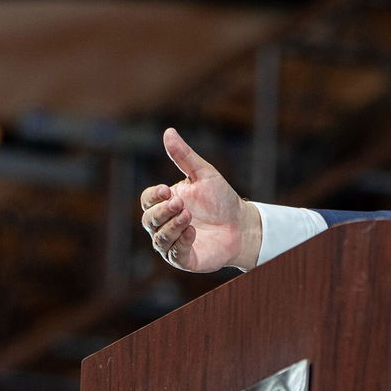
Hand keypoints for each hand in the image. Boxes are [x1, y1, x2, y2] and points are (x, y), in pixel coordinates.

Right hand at [139, 128, 261, 271]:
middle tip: (179, 203)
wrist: (242, 224)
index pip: (147, 199)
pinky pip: (174, 253)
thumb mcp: (204, 174)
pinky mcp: (184, 259)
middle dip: (162, 211)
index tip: (167, 190)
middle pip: (149, 219)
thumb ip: (184, 157)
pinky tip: (191, 232)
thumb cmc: (222, 199)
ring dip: (170, 226)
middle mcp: (164, 224)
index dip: (154, 196)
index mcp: (166, 203)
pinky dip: (179, 242)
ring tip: (187, 216)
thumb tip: (169, 131)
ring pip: (159, 238)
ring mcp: (172, 242)